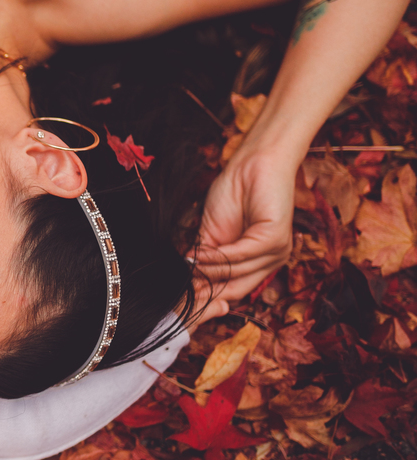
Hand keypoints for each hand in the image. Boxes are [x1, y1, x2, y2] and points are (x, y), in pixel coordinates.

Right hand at [193, 147, 296, 309]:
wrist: (252, 165)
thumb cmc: (234, 193)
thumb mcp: (213, 233)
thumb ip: (206, 257)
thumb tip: (188, 279)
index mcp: (259, 263)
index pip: (233, 290)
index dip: (207, 295)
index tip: (182, 293)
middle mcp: (272, 261)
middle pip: (236, 288)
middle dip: (208, 289)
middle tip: (182, 287)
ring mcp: (277, 252)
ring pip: (237, 272)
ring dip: (209, 270)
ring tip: (187, 266)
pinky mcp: (276, 239)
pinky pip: (242, 254)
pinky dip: (218, 256)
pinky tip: (199, 253)